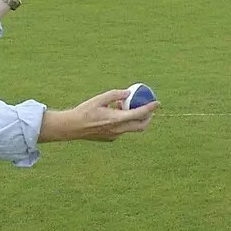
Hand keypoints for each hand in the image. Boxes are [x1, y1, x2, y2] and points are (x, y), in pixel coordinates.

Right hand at [38, 88, 157, 142]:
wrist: (72, 127)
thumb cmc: (84, 111)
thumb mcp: (99, 99)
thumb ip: (115, 95)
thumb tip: (128, 93)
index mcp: (117, 119)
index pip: (139, 114)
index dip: (150, 108)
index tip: (157, 103)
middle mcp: (118, 130)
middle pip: (141, 126)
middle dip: (148, 117)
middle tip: (148, 108)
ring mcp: (115, 136)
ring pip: (131, 128)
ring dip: (133, 118)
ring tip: (123, 106)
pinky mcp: (110, 138)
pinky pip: (122, 130)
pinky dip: (123, 121)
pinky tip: (114, 113)